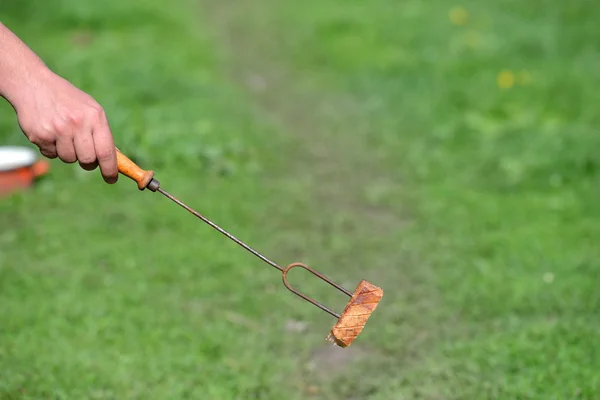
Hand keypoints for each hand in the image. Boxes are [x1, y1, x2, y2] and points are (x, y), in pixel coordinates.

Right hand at [12, 68, 117, 183]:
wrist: (34, 84)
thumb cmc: (68, 100)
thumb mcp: (91, 109)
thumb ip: (100, 132)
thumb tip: (112, 159)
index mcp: (95, 116)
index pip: (106, 151)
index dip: (110, 169)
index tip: (112, 179)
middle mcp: (77, 123)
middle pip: (88, 160)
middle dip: (87, 162)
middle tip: (84, 154)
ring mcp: (58, 130)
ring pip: (69, 159)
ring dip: (68, 153)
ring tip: (63, 134)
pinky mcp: (40, 135)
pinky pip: (51, 155)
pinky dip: (52, 148)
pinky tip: (50, 132)